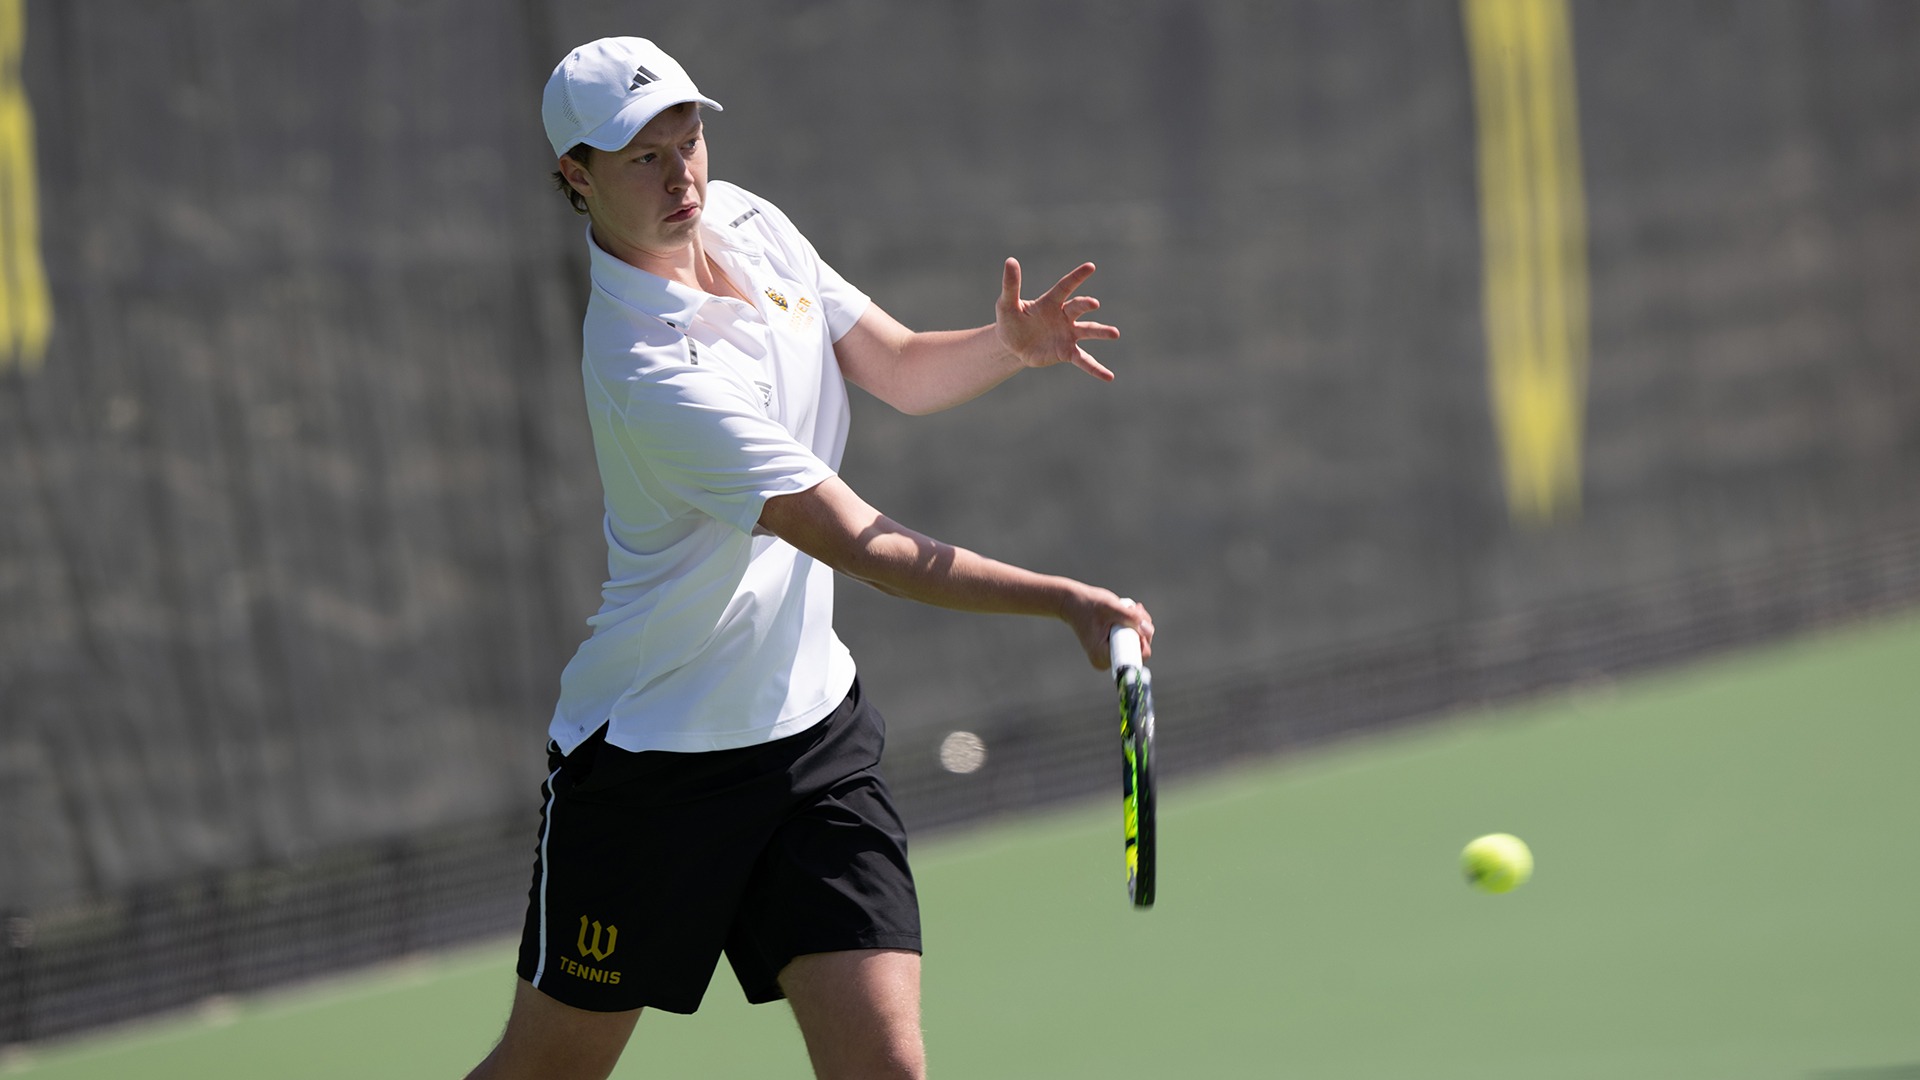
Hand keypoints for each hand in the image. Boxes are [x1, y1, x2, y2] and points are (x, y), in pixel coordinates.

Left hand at [995, 258, 1121, 380]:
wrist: (1012, 346)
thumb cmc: (1011, 320)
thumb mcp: (1006, 304)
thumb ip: (1011, 285)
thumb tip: (1010, 260)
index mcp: (1051, 302)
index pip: (1065, 286)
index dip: (1077, 277)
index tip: (1090, 267)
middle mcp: (1064, 316)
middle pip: (1078, 308)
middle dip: (1085, 305)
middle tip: (1094, 304)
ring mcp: (1068, 334)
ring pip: (1088, 331)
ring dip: (1101, 332)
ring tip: (1114, 333)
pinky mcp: (1066, 352)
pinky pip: (1084, 360)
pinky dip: (1095, 368)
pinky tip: (1108, 377)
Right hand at [1063, 588, 1153, 669]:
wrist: (1072, 603)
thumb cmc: (1088, 604)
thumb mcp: (1111, 607)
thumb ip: (1132, 617)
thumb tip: (1148, 630)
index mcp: (1102, 657)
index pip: (1136, 657)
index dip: (1143, 640)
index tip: (1137, 622)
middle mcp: (1106, 661)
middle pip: (1139, 650)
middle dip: (1141, 628)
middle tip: (1134, 609)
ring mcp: (1109, 656)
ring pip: (1138, 643)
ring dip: (1139, 624)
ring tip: (1130, 608)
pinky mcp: (1112, 648)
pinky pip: (1132, 640)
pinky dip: (1134, 626)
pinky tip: (1129, 613)